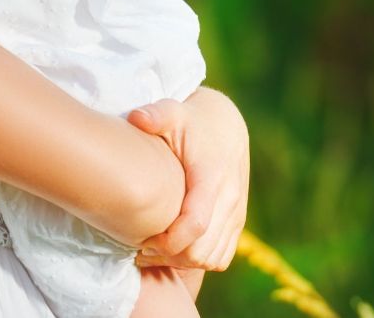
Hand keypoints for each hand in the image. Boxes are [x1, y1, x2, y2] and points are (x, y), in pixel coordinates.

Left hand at [127, 87, 248, 270]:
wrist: (226, 125)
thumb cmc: (191, 121)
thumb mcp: (173, 112)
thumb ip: (155, 115)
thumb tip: (136, 117)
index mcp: (212, 176)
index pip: (195, 224)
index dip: (168, 241)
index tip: (141, 239)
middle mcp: (229, 199)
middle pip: (202, 250)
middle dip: (169, 256)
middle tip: (140, 247)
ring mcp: (236, 213)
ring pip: (213, 258)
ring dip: (183, 261)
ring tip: (154, 249)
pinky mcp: (237, 221)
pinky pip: (222, 256)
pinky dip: (199, 260)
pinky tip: (175, 248)